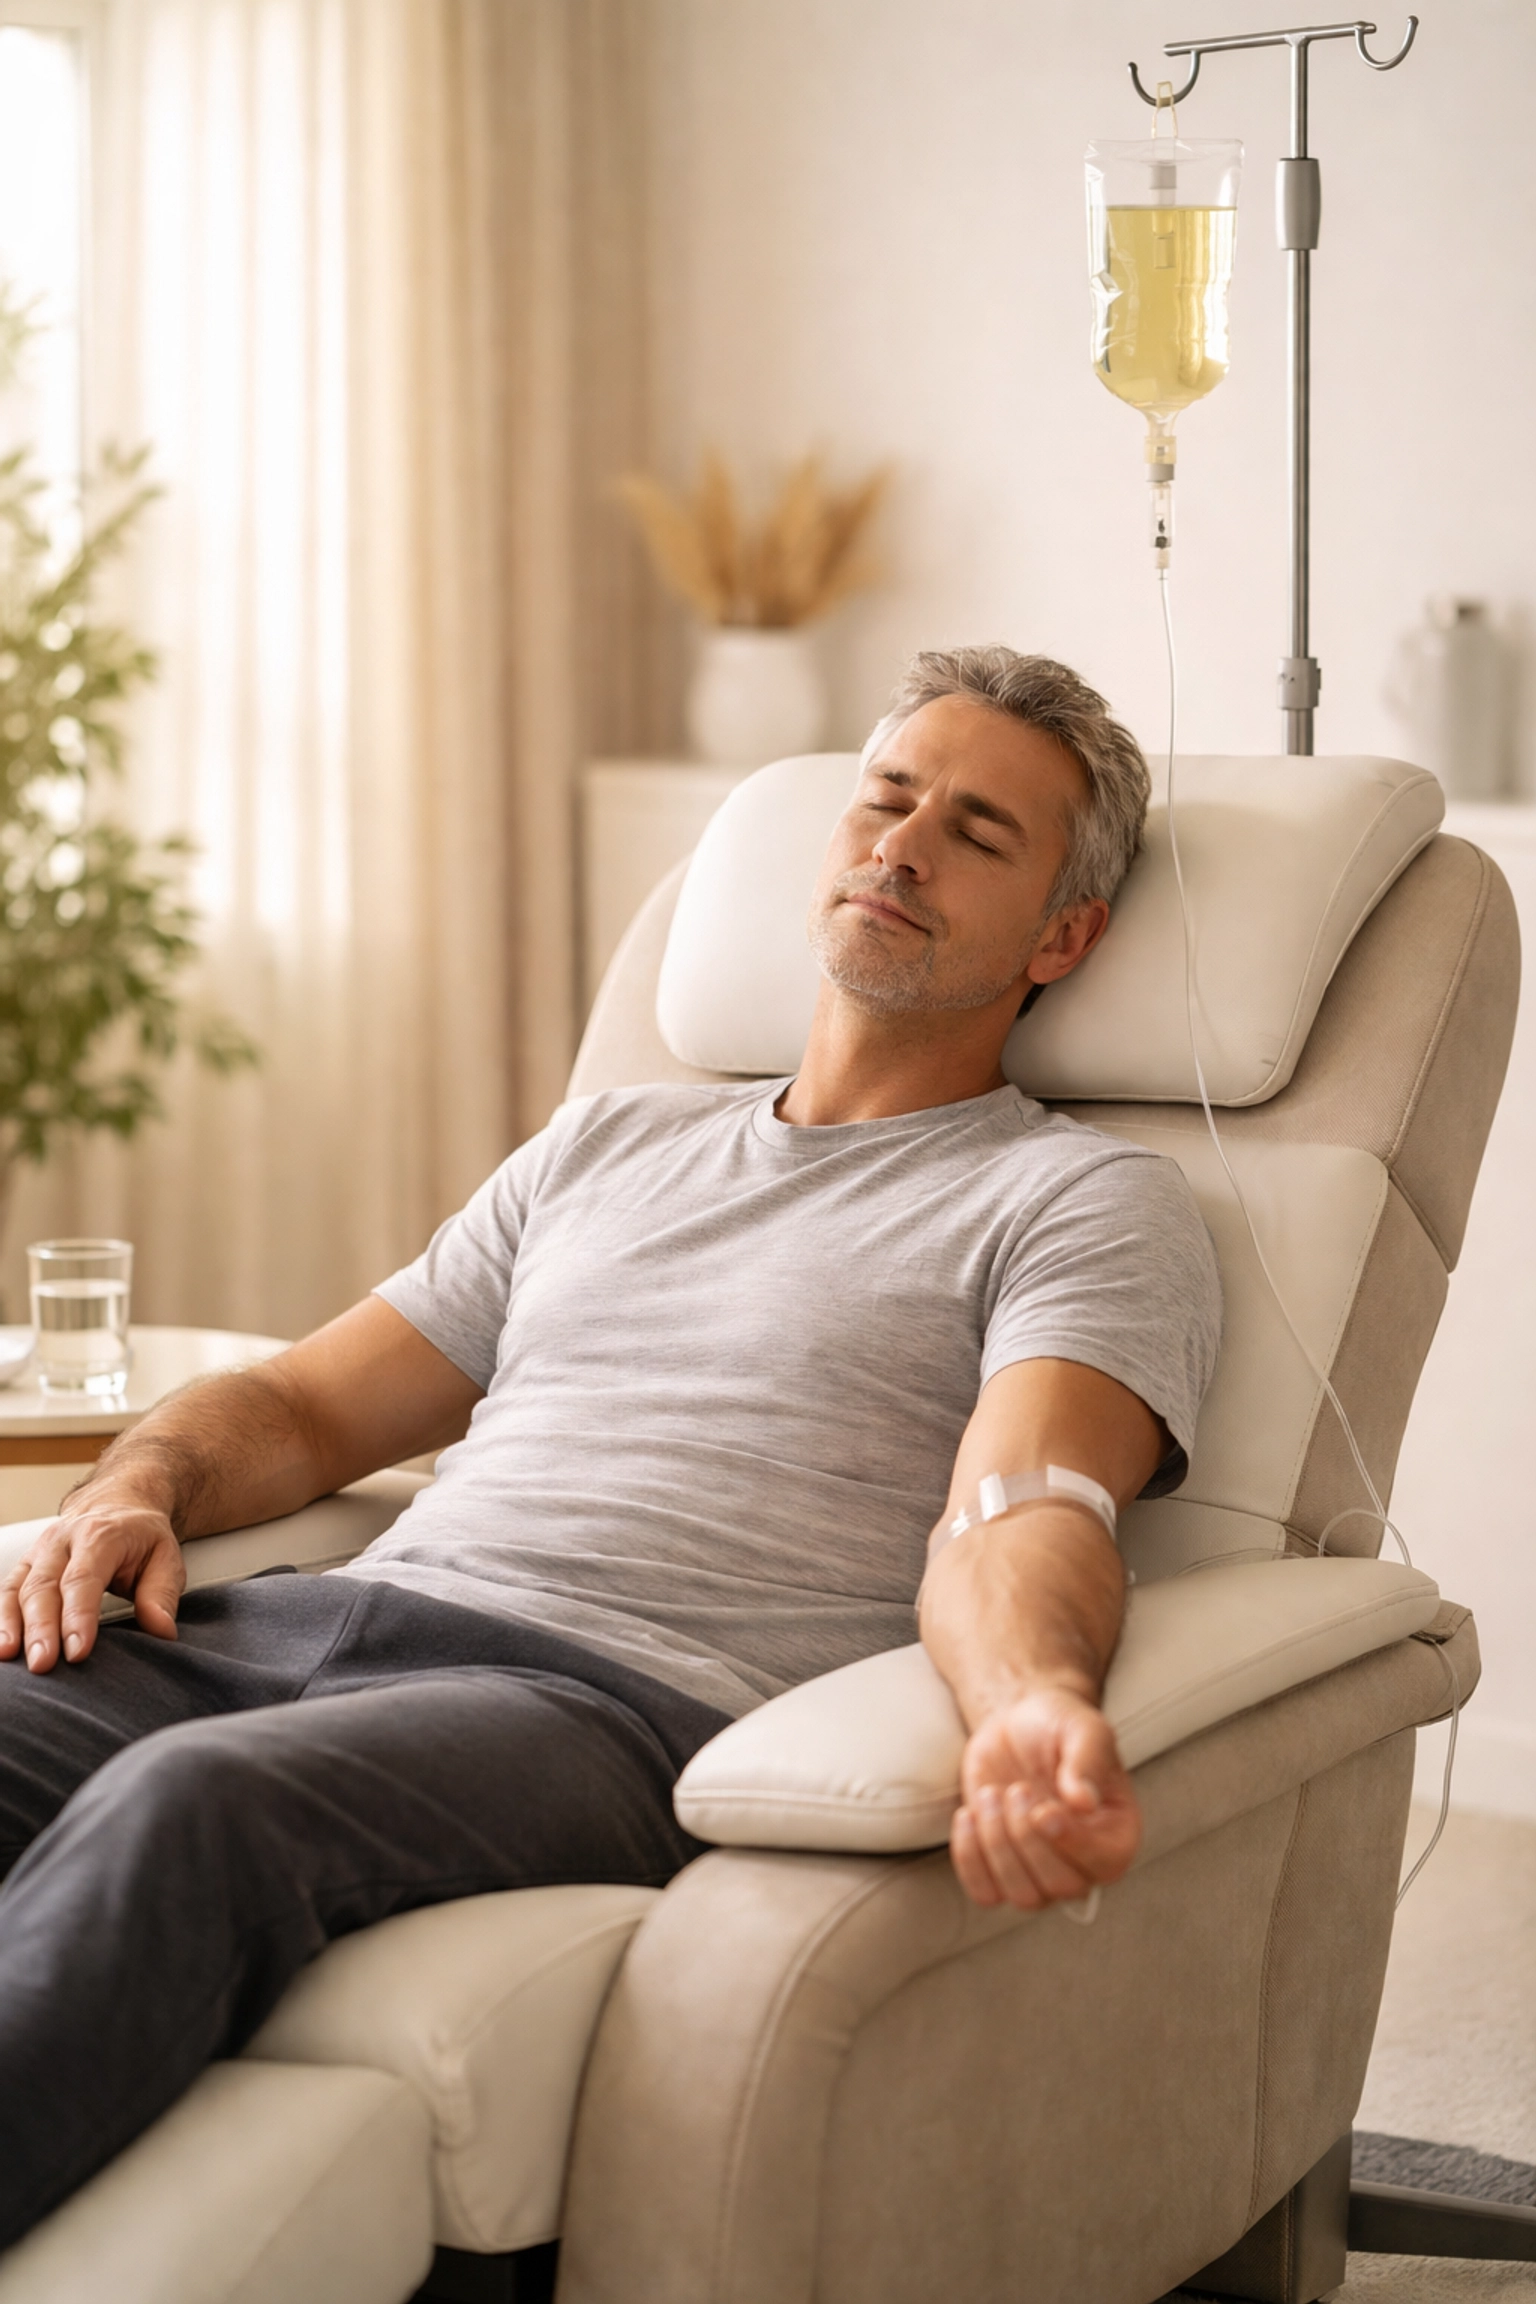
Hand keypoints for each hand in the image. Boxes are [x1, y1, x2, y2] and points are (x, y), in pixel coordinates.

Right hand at [0, 1500, 184, 1672]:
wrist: (117, 1505)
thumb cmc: (142, 1538)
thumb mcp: (166, 1557)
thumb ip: (162, 1594)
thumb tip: (162, 1632)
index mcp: (100, 1535)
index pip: (84, 1578)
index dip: (79, 1616)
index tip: (78, 1652)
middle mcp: (62, 1540)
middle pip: (45, 1586)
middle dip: (42, 1628)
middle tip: (43, 1664)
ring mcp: (39, 1552)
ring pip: (18, 1588)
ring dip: (12, 1625)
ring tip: (12, 1657)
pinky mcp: (26, 1565)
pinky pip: (6, 1592)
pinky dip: (1, 1618)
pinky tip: (1, 1646)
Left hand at [950, 1684, 1140, 1910]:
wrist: (1018, 1727)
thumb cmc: (1059, 1727)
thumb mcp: (1082, 1729)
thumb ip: (1087, 1761)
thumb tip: (1085, 1802)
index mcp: (1117, 1833)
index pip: (1105, 1863)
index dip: (1071, 1843)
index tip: (1043, 1810)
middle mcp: (1084, 1864)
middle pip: (1060, 1886)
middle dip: (1027, 1837)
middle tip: (1017, 1789)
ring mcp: (1042, 1873)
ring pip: (1024, 1897)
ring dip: (997, 1845)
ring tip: (992, 1794)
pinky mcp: (1001, 1871)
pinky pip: (985, 1894)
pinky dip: (970, 1859)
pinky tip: (969, 1814)